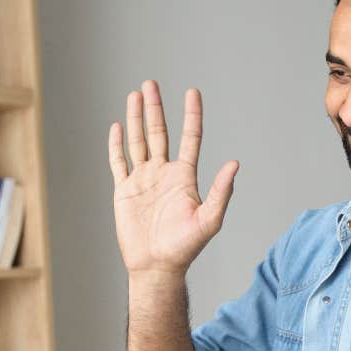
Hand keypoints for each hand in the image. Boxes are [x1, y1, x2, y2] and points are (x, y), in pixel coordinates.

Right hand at [108, 80, 238, 276]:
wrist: (156, 266)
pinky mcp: (124, 191)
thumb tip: (235, 165)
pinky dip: (116, 145)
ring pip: (138, 141)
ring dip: (135, 119)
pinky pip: (118, 162)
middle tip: (151, 83)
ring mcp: (143, 180)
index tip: (192, 92)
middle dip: (155, 108)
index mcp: (184, 176)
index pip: (189, 138)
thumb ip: (220, 192)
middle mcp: (163, 173)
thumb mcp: (209, 220)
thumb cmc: (185, 247)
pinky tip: (116, 127)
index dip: (191, 115)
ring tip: (134, 95)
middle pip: (159, 132)